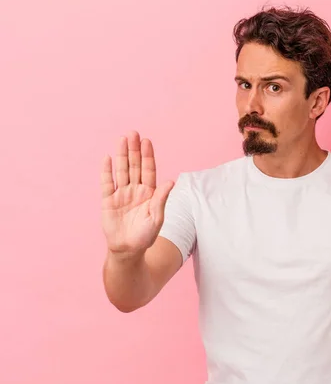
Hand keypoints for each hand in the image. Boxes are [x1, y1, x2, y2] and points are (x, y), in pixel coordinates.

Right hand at [101, 131, 173, 258]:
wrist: (128, 250)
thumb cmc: (145, 236)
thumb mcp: (157, 218)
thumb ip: (161, 199)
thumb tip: (171, 181)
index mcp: (149, 193)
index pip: (148, 170)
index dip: (147, 156)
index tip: (147, 141)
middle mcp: (135, 190)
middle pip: (134, 166)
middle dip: (134, 150)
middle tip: (133, 133)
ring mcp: (121, 194)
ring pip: (122, 170)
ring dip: (122, 155)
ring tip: (122, 139)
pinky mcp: (108, 201)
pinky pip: (107, 183)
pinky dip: (106, 171)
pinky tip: (108, 158)